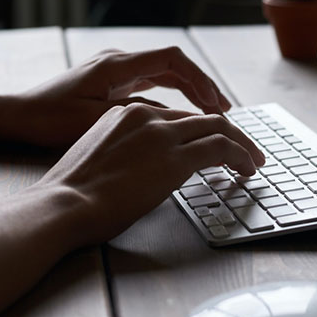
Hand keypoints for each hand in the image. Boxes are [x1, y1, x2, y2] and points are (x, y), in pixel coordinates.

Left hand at [16, 47, 230, 145]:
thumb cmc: (52, 118)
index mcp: (117, 65)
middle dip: (201, 86)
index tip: (216, 103)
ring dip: (189, 91)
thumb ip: (140, 116)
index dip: (200, 79)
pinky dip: (172, 98)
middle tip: (223, 109)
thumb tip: (180, 121)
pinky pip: (152, 86)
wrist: (21, 115)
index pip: (173, 60)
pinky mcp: (114, 84)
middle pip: (173, 67)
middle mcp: (120, 62)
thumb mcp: (98, 120)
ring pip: (164, 76)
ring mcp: (117, 72)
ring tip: (212, 111)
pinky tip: (182, 114)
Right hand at [40, 103, 264, 243]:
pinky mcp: (175, 156)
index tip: (211, 144)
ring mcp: (161, 133)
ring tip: (252, 160)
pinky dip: (240, 155)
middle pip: (201, 118)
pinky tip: (247, 168)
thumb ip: (128, 149)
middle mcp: (146, 115)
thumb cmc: (75, 189)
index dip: (199, 131)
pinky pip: (220, 148)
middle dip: (229, 133)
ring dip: (240, 144)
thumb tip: (149, 163)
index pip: (176, 118)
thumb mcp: (101, 156)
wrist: (64, 203)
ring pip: (217, 128)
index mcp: (126, 113)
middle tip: (245, 150)